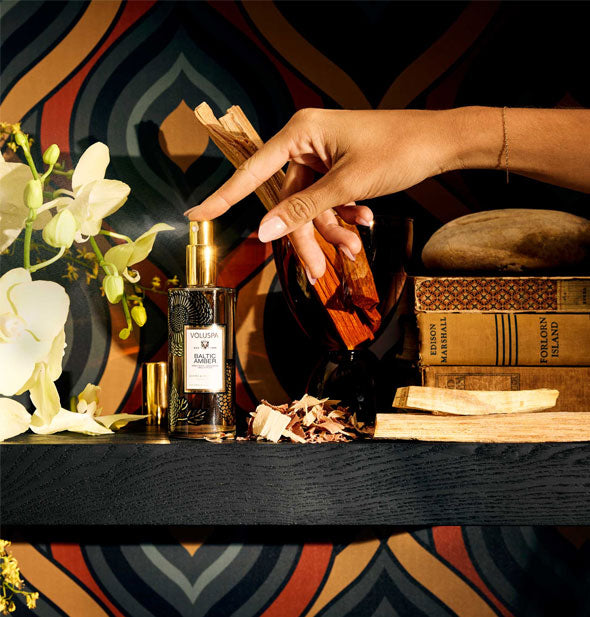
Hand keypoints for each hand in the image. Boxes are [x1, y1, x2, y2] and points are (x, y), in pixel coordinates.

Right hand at [186, 108, 461, 278]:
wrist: (441, 143)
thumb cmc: (397, 150)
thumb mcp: (348, 184)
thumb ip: (304, 208)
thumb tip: (265, 231)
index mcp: (300, 133)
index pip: (253, 171)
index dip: (223, 196)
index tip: (196, 215)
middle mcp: (305, 143)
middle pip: (288, 201)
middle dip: (306, 235)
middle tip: (315, 270)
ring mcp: (322, 157)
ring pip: (310, 206)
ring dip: (330, 229)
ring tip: (354, 244)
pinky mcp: (337, 168)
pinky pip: (327, 200)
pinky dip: (341, 216)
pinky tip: (363, 221)